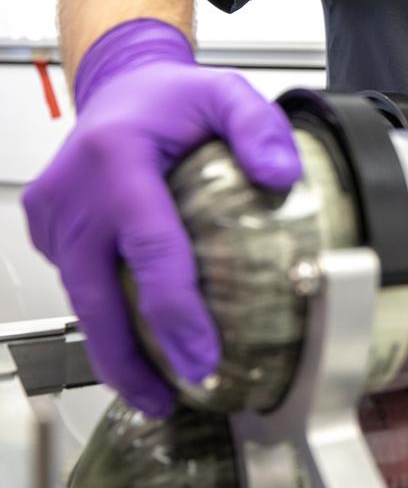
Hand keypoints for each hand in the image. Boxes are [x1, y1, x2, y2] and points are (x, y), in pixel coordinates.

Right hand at [22, 19, 301, 415]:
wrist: (118, 86)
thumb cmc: (170, 99)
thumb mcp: (224, 93)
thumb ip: (257, 127)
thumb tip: (282, 178)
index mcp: (116, 156)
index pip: (149, 248)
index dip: (174, 312)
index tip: (202, 357)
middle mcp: (75, 191)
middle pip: (98, 294)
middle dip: (131, 359)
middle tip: (169, 401)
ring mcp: (53, 214)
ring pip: (82, 299)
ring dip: (115, 349)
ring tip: (156, 391)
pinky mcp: (46, 230)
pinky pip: (76, 285)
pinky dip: (105, 318)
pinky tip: (138, 344)